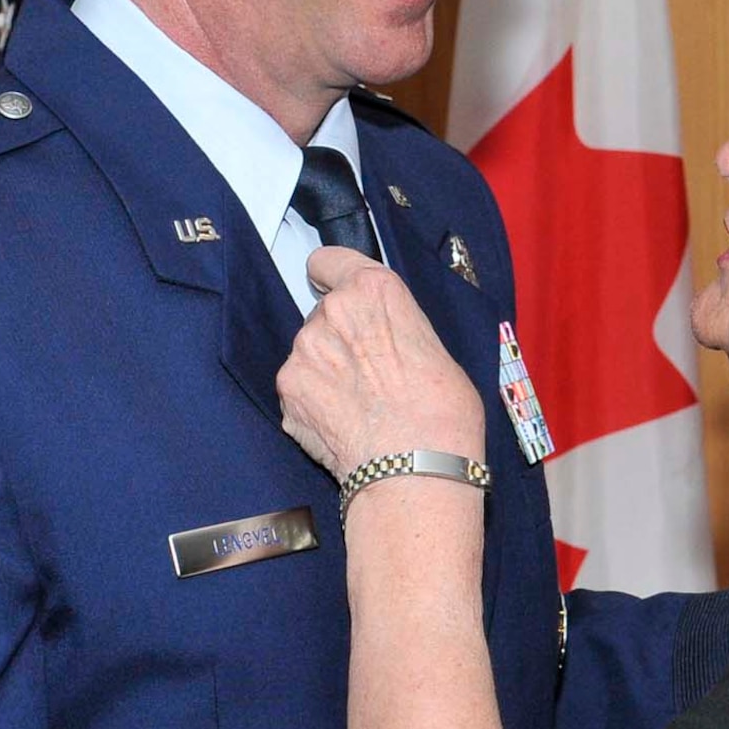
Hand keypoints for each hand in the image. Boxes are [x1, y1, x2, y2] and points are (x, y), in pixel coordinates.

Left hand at [278, 247, 486, 479]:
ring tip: (360, 404)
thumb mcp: (435, 349)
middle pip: (323, 313)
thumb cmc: (441, 413)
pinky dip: (313, 402)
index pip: (329, 261)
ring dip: (326, 370)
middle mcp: (332, 311)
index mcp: (374, 291)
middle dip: (340, 337)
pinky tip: (343, 422)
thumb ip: (398, 330)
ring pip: (310, 352)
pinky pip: (298, 388)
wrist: (415, 468)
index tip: (333, 288)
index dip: (332, 276)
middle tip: (370, 371)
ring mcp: (305, 351)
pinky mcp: (288, 389)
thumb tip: (390, 341)